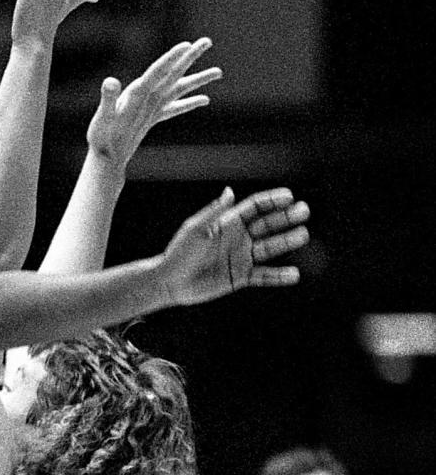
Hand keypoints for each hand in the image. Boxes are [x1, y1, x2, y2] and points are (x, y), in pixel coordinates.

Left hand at [88, 38, 221, 172]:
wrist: (103, 156)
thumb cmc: (101, 139)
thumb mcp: (104, 120)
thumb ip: (107, 100)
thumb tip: (110, 81)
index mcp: (136, 92)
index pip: (157, 71)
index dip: (171, 58)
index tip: (187, 45)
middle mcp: (145, 95)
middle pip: (172, 72)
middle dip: (190, 57)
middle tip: (207, 41)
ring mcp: (151, 106)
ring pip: (179, 88)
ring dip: (198, 79)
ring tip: (219, 71)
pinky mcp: (152, 117)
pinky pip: (175, 108)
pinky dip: (190, 103)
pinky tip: (206, 100)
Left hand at [158, 187, 309, 307]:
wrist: (170, 282)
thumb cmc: (179, 253)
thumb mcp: (196, 230)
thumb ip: (215, 212)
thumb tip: (230, 191)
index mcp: (228, 222)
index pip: (255, 208)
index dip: (272, 201)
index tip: (290, 197)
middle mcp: (239, 238)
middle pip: (268, 225)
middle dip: (286, 218)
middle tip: (304, 211)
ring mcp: (242, 257)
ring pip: (270, 248)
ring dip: (287, 241)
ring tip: (303, 235)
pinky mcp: (241, 277)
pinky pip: (264, 276)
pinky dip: (278, 276)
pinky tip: (294, 275)